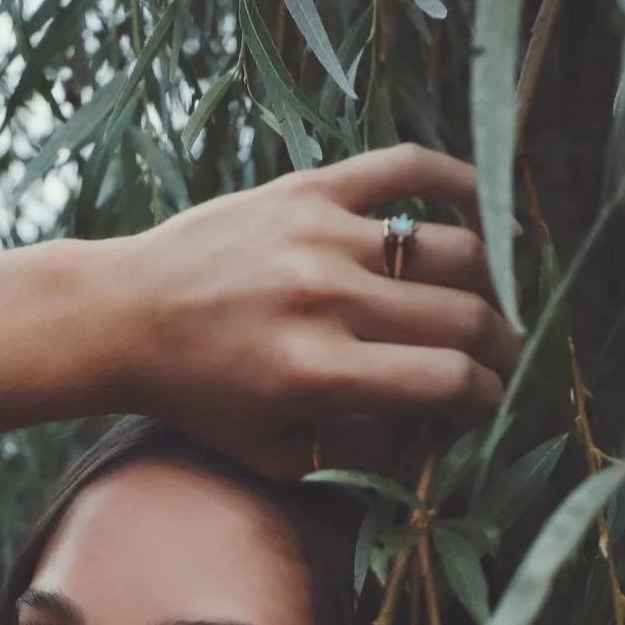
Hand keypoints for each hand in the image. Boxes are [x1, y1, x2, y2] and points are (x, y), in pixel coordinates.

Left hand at [105, 144, 523, 478]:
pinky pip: (409, 169)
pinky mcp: (309, 188)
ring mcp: (321, 235)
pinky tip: (477, 215)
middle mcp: (326, 299)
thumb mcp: (277, 455)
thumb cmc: (201, 396)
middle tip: (500, 358)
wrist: (124, 315)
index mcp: (318, 374)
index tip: (486, 401)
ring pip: (455, 248)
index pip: (448, 381)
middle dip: (501, 346)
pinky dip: (459, 186)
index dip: (485, 397)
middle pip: (464, 317)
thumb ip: (364, 452)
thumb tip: (440, 424)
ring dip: (489, 282)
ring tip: (481, 302)